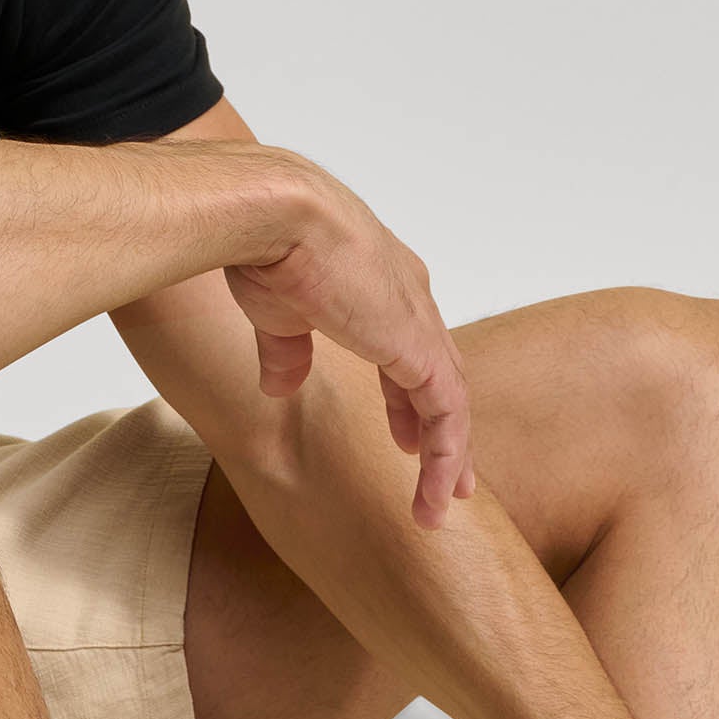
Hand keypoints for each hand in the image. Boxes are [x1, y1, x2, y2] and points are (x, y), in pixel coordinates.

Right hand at [225, 161, 475, 529]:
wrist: (275, 214)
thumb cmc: (267, 246)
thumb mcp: (277, 312)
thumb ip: (286, 351)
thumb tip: (279, 386)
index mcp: (380, 286)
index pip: (411, 353)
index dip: (410, 401)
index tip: (408, 441)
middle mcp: (411, 301)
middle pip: (442, 379)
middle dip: (444, 432)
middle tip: (450, 480)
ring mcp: (420, 324)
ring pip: (450, 403)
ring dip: (449, 458)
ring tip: (442, 504)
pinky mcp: (421, 347)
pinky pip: (448, 414)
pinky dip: (446, 455)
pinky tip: (438, 490)